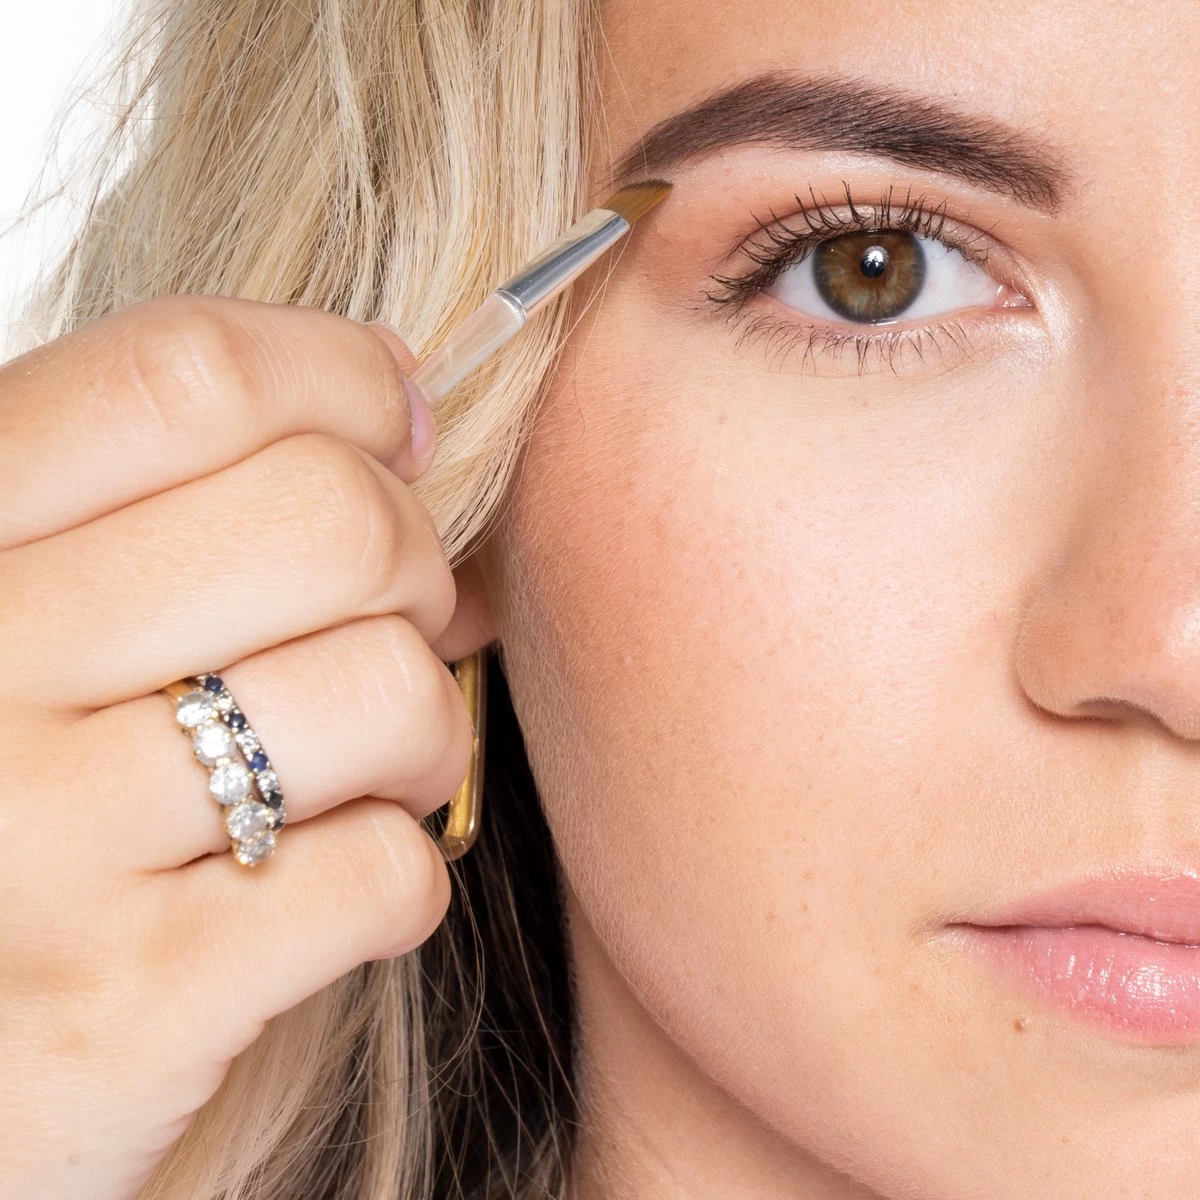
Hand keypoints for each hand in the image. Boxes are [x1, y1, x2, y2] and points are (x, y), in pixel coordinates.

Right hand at [0, 296, 473, 1199]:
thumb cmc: (10, 800)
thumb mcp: (35, 616)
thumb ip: (170, 508)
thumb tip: (401, 417)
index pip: (187, 375)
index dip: (340, 377)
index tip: (397, 422)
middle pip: (329, 517)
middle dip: (414, 567)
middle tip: (387, 626)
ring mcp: (29, 845)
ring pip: (385, 688)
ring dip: (423, 731)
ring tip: (366, 772)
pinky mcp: (121, 1007)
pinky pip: (381, 871)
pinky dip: (400, 876)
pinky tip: (330, 890)